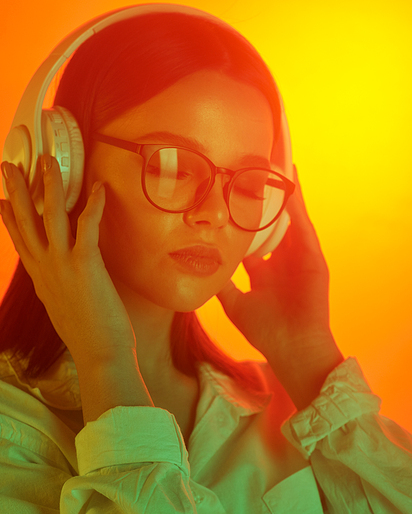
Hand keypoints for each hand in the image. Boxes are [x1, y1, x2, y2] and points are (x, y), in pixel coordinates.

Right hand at [0, 156, 135, 363]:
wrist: (99, 355)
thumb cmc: (87, 334)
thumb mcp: (60, 307)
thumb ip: (55, 287)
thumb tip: (55, 279)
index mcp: (39, 278)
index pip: (19, 241)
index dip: (8, 218)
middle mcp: (45, 267)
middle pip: (25, 221)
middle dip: (17, 191)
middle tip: (8, 166)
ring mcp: (62, 264)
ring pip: (51, 216)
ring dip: (50, 185)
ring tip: (49, 160)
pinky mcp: (85, 264)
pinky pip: (87, 226)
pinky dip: (93, 204)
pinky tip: (99, 186)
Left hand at [216, 165, 338, 366]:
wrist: (293, 349)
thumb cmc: (267, 331)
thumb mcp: (234, 303)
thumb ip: (221, 285)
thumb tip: (200, 270)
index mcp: (264, 270)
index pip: (252, 237)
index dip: (241, 218)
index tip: (229, 197)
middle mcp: (281, 260)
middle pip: (272, 222)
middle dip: (264, 198)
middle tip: (254, 170)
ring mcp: (298, 256)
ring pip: (289, 217)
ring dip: (284, 192)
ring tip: (276, 164)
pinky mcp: (313, 256)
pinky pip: (303, 224)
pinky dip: (298, 203)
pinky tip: (292, 182)